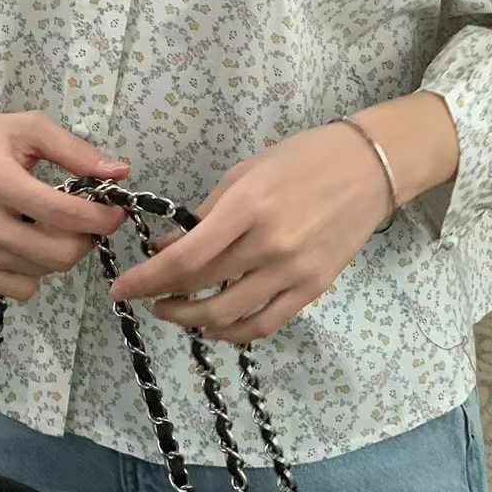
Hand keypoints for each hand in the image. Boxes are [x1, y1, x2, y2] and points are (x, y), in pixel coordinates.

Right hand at [0, 88, 131, 299]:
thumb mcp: (28, 129)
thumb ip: (76, 151)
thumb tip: (120, 174)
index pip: (65, 215)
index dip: (103, 218)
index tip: (116, 212)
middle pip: (58, 255)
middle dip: (85, 240)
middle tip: (85, 222)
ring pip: (42, 274)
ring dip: (58, 253)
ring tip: (48, 226)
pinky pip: (19, 288)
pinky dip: (33, 270)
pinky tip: (22, 241)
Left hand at [107, 123, 393, 343]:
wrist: (369, 167)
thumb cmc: (302, 159)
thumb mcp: (245, 173)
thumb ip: (206, 214)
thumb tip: (167, 248)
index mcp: (247, 207)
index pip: (186, 259)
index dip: (147, 279)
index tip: (122, 288)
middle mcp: (269, 245)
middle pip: (201, 287)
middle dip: (161, 295)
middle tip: (142, 295)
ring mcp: (294, 271)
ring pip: (228, 315)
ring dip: (190, 320)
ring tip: (172, 311)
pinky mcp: (313, 288)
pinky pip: (264, 324)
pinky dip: (232, 332)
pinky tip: (213, 326)